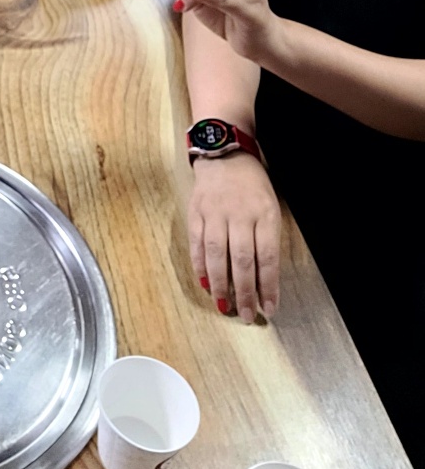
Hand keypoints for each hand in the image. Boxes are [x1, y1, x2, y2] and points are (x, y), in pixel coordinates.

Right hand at [190, 152, 280, 323]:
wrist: (225, 153)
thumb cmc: (253, 184)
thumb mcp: (271, 207)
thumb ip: (268, 239)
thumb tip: (264, 279)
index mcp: (265, 214)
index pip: (268, 258)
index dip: (268, 287)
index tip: (270, 309)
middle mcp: (240, 214)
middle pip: (242, 260)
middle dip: (245, 292)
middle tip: (246, 315)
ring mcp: (215, 212)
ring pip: (217, 255)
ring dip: (221, 284)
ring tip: (224, 305)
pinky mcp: (196, 212)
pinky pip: (197, 244)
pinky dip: (200, 266)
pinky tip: (205, 283)